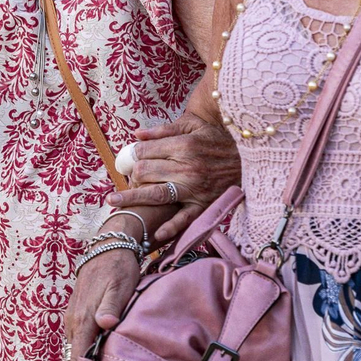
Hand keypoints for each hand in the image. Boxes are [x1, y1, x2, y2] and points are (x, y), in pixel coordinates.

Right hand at [66, 247, 140, 360]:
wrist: (108, 245)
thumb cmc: (118, 267)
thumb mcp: (120, 285)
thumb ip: (112, 306)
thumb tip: (106, 323)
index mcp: (83, 319)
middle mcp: (73, 322)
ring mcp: (72, 318)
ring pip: (74, 353)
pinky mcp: (76, 314)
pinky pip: (77, 343)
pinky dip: (82, 359)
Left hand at [111, 112, 240, 244]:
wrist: (248, 156)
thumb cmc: (216, 140)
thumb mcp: (193, 126)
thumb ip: (164, 130)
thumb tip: (137, 135)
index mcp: (183, 145)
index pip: (144, 151)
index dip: (132, 155)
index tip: (130, 159)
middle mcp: (186, 167)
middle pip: (145, 171)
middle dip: (132, 174)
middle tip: (130, 176)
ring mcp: (194, 188)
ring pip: (155, 194)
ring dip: (132, 198)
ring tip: (113, 202)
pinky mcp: (203, 204)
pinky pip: (183, 218)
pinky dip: (169, 228)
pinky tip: (154, 234)